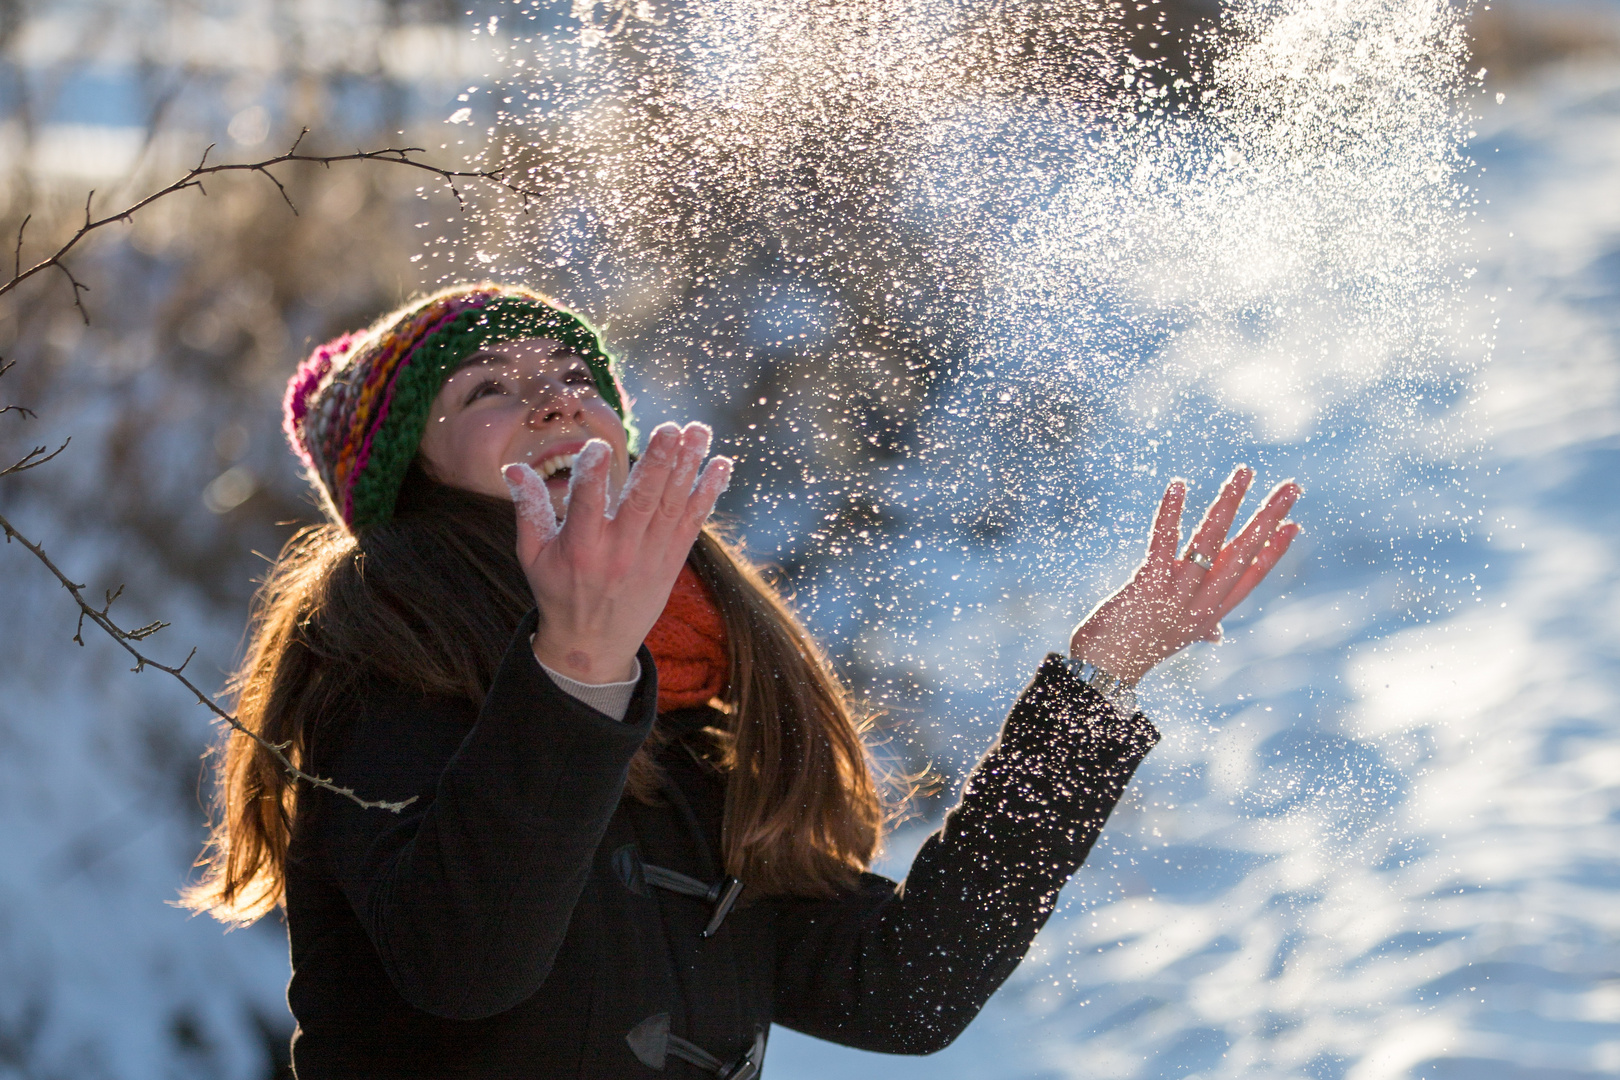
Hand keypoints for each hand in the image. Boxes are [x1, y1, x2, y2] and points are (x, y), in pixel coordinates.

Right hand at [503, 421, 731, 683]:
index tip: (598, 444)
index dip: (592, 475)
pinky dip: (707, 494)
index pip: (586, 506)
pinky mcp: (671, 562)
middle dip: (657, 464)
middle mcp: (619, 552)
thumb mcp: (533, 556)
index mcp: (581, 549)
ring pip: (672, 507)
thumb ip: (528, 510)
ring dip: (687, 467)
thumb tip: (512, 467)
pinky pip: (692, 524)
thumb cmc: (559, 593)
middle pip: (641, 502)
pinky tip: (720, 465)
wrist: (593, 646)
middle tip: (670, 429)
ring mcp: (650, 557)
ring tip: (698, 431)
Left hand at [1068, 466, 1301, 684]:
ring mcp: (1176, 594)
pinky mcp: (1147, 585)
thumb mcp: (1176, 639)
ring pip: (1209, 542)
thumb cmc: (1138, 648)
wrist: (1105, 671)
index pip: (1251, 577)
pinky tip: (1178, 485)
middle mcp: (1200, 604)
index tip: (1294, 524)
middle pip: (1242, 554)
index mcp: (1210, 613)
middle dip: (1268, 518)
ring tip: (1244, 472)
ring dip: (1228, 503)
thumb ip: (1201, 628)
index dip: (1273, 551)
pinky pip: (1163, 543)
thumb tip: (1218, 634)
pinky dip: (1170, 513)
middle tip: (1291, 487)